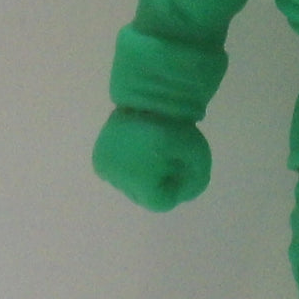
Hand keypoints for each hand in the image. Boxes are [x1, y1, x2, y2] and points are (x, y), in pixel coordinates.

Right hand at [92, 108, 210, 211]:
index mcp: (139, 182)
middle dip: (158, 181)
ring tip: (152, 151)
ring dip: (142, 174)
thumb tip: (184, 194)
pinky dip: (128, 167)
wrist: (148, 97)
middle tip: (168, 158)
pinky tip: (138, 151)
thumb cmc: (176, 128)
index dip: (175, 187)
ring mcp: (106, 170)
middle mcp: (118, 181)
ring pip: (130, 184)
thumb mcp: (199, 155)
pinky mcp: (100, 159)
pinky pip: (118, 174)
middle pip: (144, 194)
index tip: (179, 167)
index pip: (161, 201)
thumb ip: (197, 181)